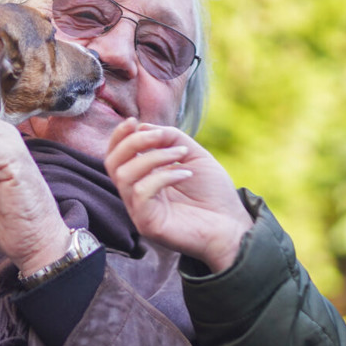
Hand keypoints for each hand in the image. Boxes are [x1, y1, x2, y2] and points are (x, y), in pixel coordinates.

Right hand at [104, 118, 253, 271]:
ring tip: (180, 153)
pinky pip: (141, 193)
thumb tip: (142, 126)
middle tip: (160, 136)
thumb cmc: (214, 193)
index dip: (119, 136)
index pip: (116, 156)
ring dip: (153, 157)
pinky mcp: (147, 224)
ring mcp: (139, 211)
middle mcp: (136, 195)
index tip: (134, 120)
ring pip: (125, 176)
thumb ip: (170, 137)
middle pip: (112, 164)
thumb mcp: (192, 154)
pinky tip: (185, 174)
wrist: (232, 225)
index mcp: (143, 179)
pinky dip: (162, 176)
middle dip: (133, 142)